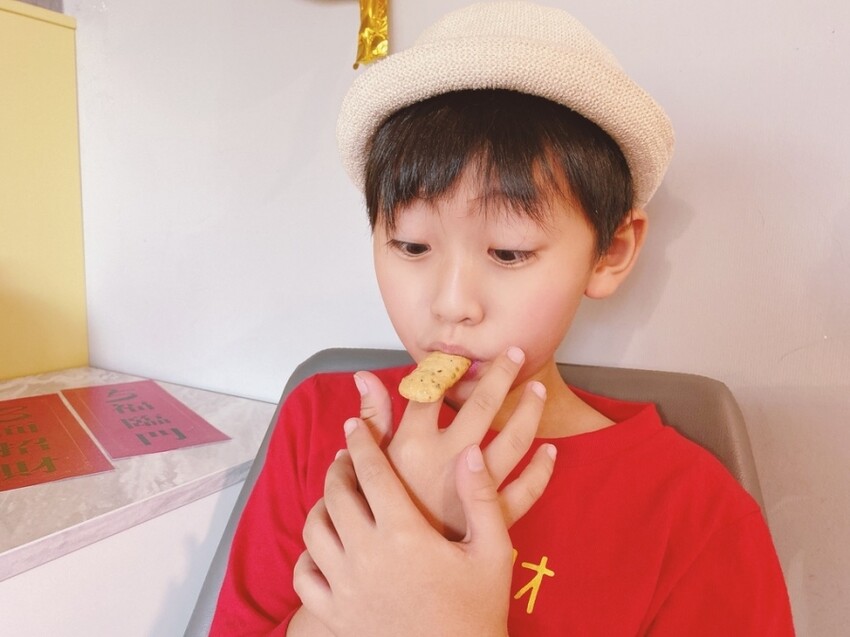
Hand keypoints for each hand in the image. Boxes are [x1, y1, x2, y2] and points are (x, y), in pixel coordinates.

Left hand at [293, 417, 538, 636]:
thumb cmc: (477, 612)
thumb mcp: (493, 552)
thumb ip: (482, 498)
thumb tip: (471, 451)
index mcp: (404, 533)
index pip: (372, 472)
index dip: (361, 443)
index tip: (355, 424)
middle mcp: (365, 554)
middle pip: (336, 495)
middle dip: (339, 468)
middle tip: (347, 457)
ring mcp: (344, 586)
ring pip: (314, 530)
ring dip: (320, 505)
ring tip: (333, 495)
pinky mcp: (334, 614)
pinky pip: (304, 575)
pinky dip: (308, 554)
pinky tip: (322, 546)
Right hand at [355, 346, 551, 536]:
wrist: (390, 574)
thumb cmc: (379, 513)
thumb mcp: (369, 464)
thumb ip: (374, 419)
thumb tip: (364, 377)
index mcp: (412, 445)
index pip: (433, 390)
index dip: (448, 366)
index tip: (461, 353)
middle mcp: (446, 461)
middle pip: (481, 405)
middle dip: (500, 374)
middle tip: (515, 353)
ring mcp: (472, 490)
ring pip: (511, 441)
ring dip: (529, 411)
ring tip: (538, 388)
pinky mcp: (491, 519)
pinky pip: (526, 490)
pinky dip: (542, 471)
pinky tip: (551, 451)